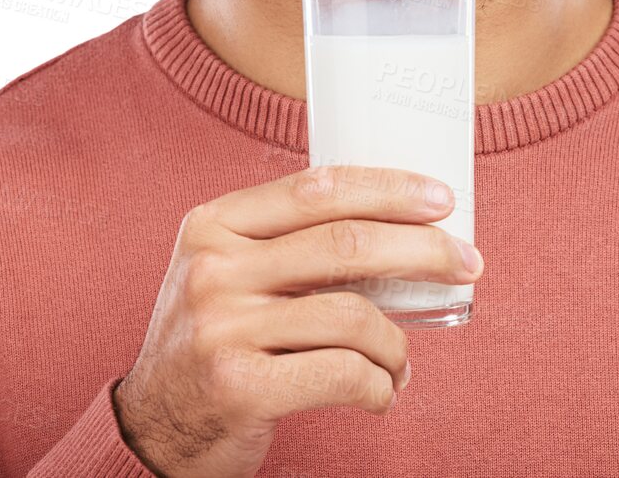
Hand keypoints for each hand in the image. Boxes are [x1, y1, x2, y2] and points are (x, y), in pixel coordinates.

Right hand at [113, 164, 482, 477]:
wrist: (150, 429)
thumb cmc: (211, 344)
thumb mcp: (225, 272)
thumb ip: (284, 243)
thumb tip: (396, 226)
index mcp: (214, 224)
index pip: (318, 188)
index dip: (389, 189)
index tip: (441, 199)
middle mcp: (214, 268)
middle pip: (346, 243)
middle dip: (424, 251)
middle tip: (467, 264)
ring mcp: (224, 327)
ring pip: (353, 315)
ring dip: (396, 343)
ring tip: (400, 362)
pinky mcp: (240, 386)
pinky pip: (342, 373)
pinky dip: (378, 385)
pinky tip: (380, 393)